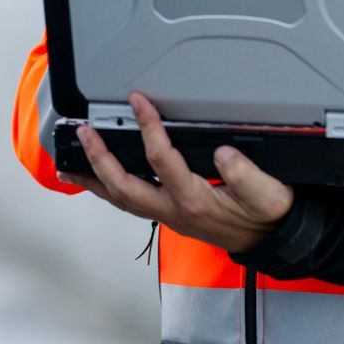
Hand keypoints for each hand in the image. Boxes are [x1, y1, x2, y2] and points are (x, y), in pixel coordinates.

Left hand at [57, 91, 293, 255]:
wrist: (274, 240)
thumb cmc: (270, 214)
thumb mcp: (269, 194)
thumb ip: (247, 175)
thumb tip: (222, 153)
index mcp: (196, 200)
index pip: (162, 160)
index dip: (148, 128)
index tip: (139, 102)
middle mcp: (175, 211)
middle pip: (125, 187)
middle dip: (100, 158)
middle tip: (84, 132)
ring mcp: (169, 215)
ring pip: (121, 199)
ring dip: (94, 178)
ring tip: (69, 162)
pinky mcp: (169, 214)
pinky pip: (130, 202)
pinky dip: (107, 188)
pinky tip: (97, 178)